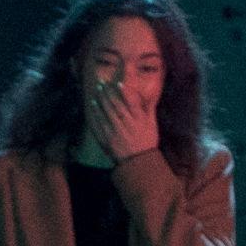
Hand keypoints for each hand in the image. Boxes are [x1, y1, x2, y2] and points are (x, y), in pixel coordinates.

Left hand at [79, 35, 162, 162]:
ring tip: (98, 89)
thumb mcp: (152, 124)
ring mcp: (116, 133)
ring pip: (107, 113)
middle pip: (117, 106)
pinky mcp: (107, 140)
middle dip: (109, 93)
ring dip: (102, 100)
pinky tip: (93, 104)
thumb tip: (149, 94)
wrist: (138, 163)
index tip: (119, 82)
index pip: (131, 104)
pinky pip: (100, 125)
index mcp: (139, 121)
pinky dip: (96, 114)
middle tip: (103, 83)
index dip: (125, 92)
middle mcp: (127, 126)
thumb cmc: (146, 141)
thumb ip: (149, 109)